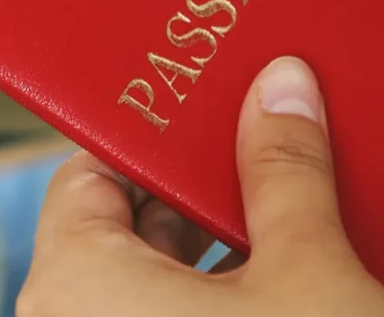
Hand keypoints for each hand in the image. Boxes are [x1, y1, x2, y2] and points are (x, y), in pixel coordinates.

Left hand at [19, 58, 383, 316]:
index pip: (88, 170)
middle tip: (261, 133)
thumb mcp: (308, 273)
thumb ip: (288, 172)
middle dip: (203, 182)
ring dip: (226, 243)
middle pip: (127, 222)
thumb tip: (282, 88)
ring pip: (159, 280)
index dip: (151, 129)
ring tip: (292, 195)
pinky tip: (297, 271)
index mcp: (75, 284)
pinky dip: (230, 294)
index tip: (200, 96)